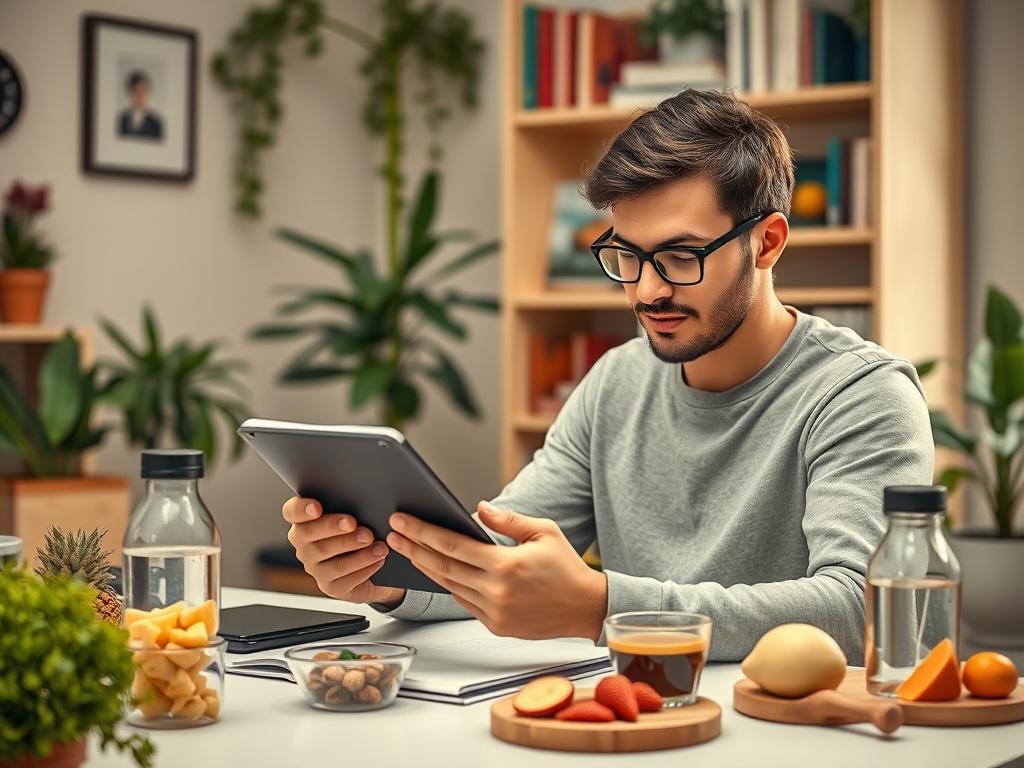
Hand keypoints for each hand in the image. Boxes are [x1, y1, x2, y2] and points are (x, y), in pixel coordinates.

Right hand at [282, 497, 405, 607]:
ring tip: (377, 545)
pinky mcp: (331, 586)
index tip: (317, 507)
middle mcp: (304, 546)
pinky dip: (365, 569)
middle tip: (354, 524)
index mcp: (304, 523)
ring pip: (330, 560)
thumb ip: (349, 506)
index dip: (301, 509)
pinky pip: (346, 579)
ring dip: (356, 552)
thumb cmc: (360, 533)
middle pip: (309, 535)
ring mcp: (315, 568)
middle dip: (332, 528)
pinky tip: (378, 560)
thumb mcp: (354, 516)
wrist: (373, 567)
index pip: (292, 512)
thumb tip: (363, 496)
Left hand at [385, 502, 607, 640]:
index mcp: (505, 565)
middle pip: (441, 566)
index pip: (452, 545)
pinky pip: (463, 602)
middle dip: (413, 548)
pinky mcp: (496, 626)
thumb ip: (508, 520)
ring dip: (425, 567)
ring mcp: (494, 612)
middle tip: (392, 534)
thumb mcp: (544, 531)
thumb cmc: (567, 567)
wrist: (586, 608)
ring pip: (448, 586)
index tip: (401, 522)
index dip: (422, 532)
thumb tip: (478, 508)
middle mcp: (496, 591)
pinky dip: (448, 585)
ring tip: (407, 550)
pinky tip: (436, 570)